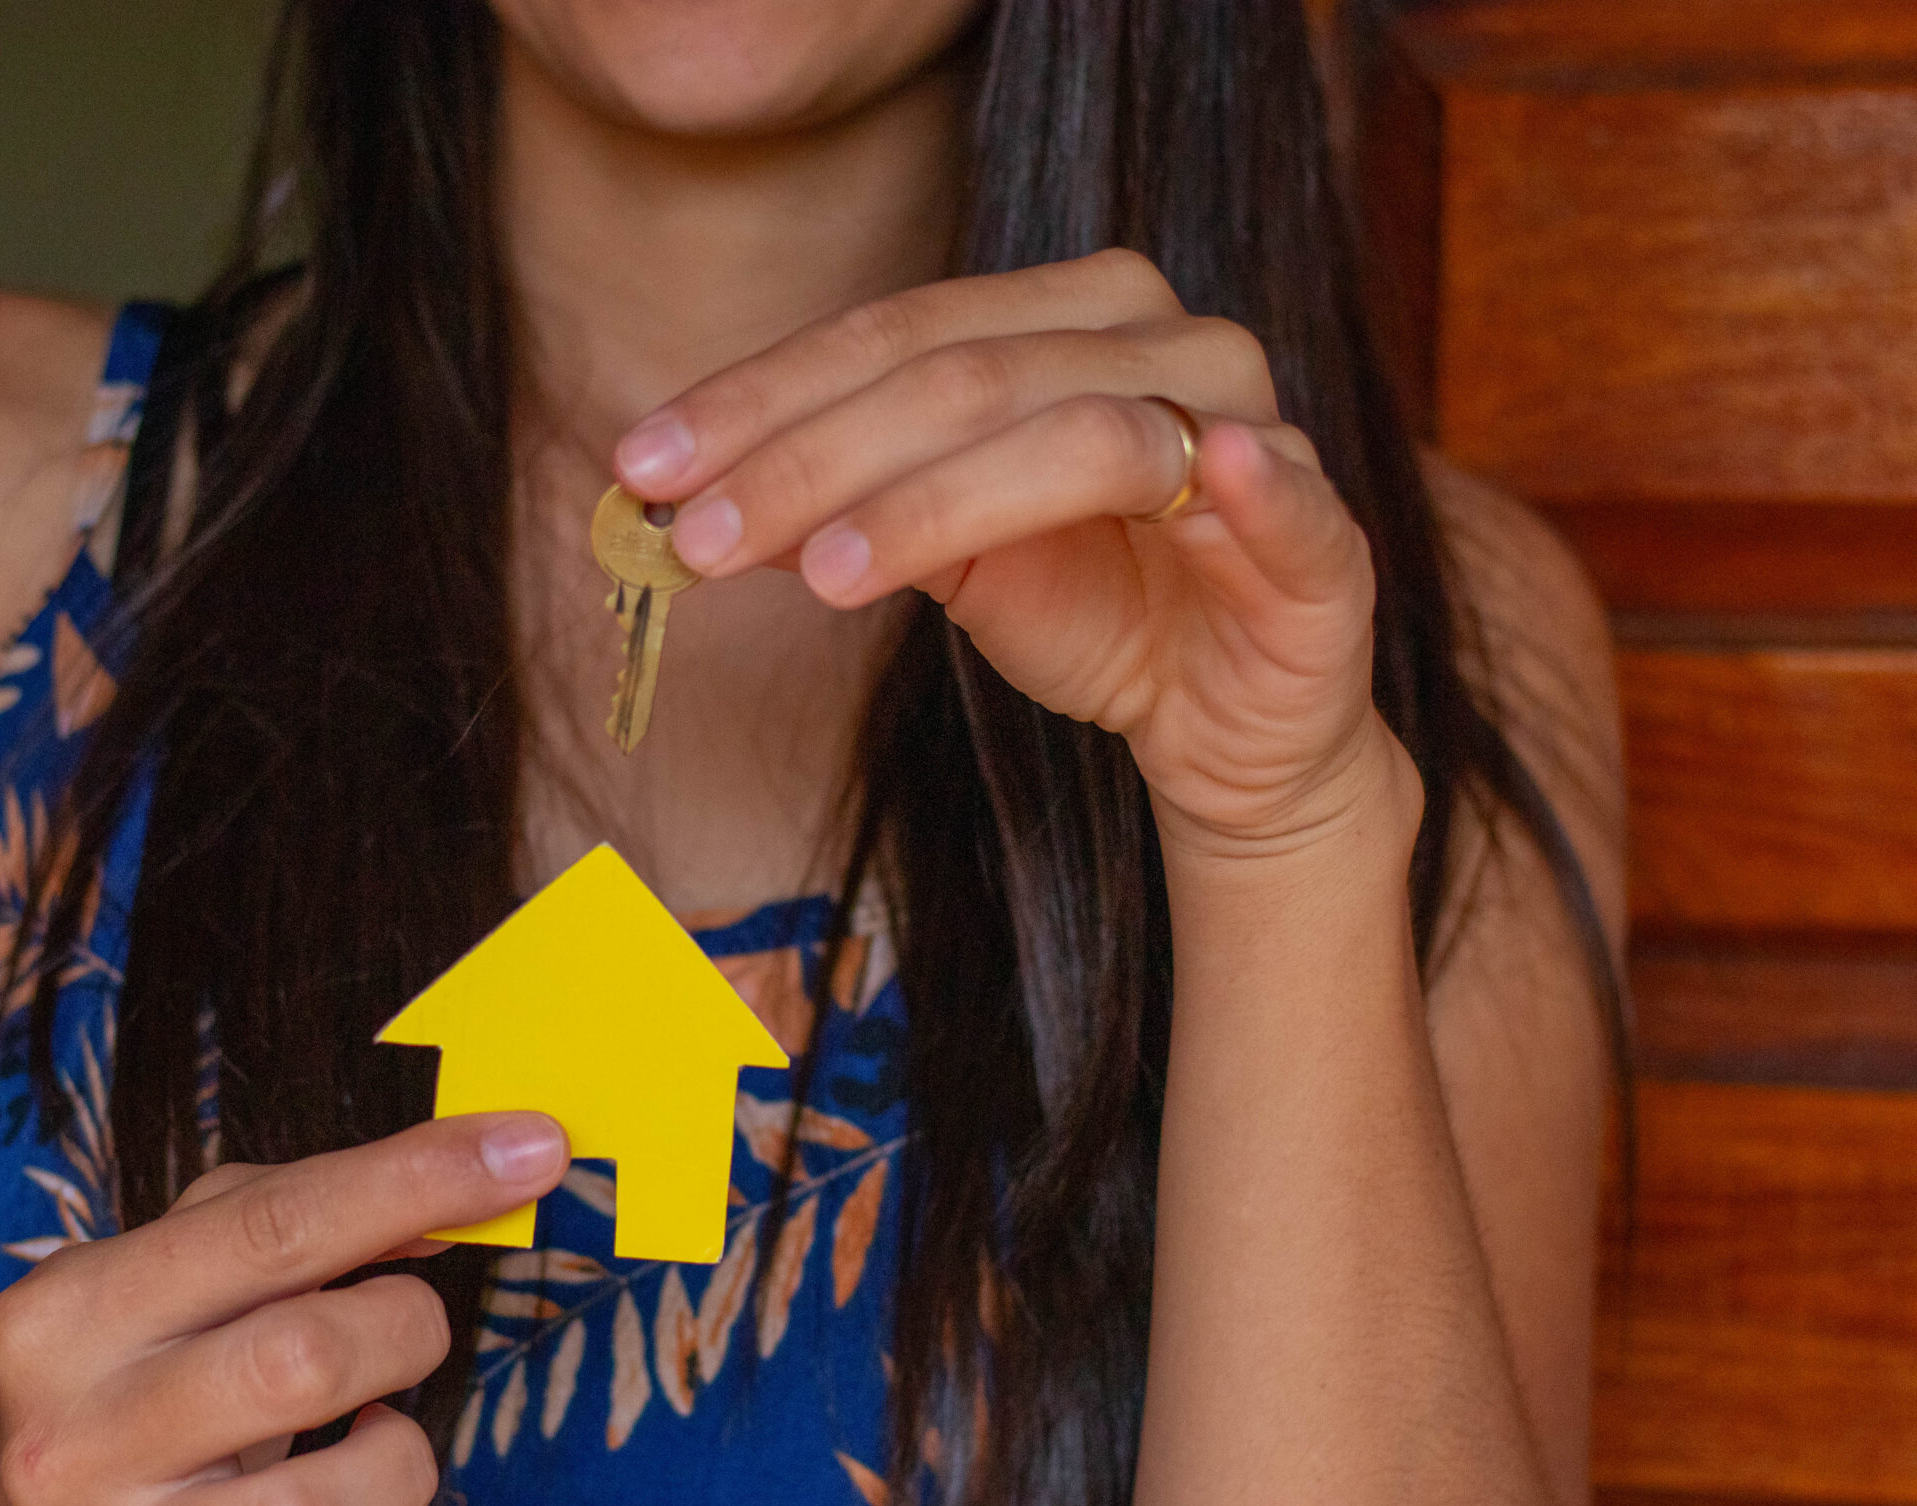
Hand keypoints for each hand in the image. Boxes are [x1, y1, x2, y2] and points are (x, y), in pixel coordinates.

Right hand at [0, 1112, 569, 1505]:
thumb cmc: (146, 1381)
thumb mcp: (184, 1276)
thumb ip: (299, 1219)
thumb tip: (457, 1189)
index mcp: (67, 1317)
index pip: (274, 1227)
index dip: (420, 1179)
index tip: (533, 1148)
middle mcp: (70, 1444)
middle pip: (306, 1361)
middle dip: (404, 1330)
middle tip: (405, 1330)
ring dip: (397, 1463)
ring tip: (371, 1442)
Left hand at [614, 250, 1412, 856]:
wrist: (1231, 727)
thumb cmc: (1093, 611)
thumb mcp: (944, 556)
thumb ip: (844, 506)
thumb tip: (680, 501)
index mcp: (1066, 318)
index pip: (893, 336)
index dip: (761, 399)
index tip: (641, 466)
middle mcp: (1161, 342)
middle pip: (962, 376)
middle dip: (808, 459)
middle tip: (691, 535)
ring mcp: (1251, 425)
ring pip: (1077, 432)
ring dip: (934, 499)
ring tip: (815, 570)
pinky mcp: (1323, 533)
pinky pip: (1278, 496)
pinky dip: (1242, 482)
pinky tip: (1200, 475)